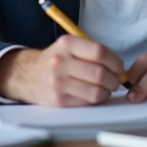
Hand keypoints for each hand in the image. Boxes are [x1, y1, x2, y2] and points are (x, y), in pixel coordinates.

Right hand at [0, 35, 124, 105]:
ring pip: (96, 91)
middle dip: (115, 79)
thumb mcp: (69, 46)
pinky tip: (94, 94)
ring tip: (106, 88)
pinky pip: (87, 102)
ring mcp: (58, 82)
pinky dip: (96, 99)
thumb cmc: (56, 60)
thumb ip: (92, 51)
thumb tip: (119, 67)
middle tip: (116, 80)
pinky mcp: (58, 100)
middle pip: (100, 74)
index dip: (115, 61)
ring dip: (107, 91)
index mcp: (66, 44)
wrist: (27, 74)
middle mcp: (60, 62)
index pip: (99, 52)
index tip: (119, 67)